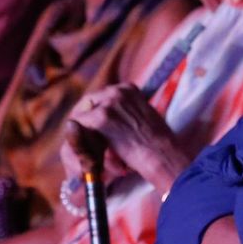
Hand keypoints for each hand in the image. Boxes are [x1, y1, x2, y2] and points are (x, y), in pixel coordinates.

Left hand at [67, 85, 184, 188]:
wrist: (163, 155)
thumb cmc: (158, 143)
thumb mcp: (143, 117)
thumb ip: (125, 113)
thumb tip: (110, 121)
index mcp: (128, 89)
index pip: (100, 97)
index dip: (94, 113)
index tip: (94, 130)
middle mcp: (117, 91)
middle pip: (87, 102)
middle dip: (85, 122)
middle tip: (86, 140)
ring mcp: (109, 103)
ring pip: (81, 115)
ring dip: (83, 133)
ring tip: (93, 149)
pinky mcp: (101, 118)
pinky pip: (79, 126)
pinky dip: (81, 140)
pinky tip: (92, 151)